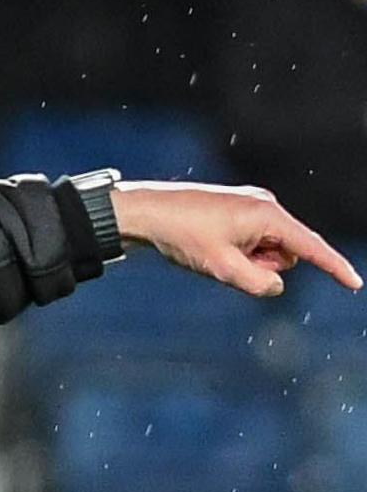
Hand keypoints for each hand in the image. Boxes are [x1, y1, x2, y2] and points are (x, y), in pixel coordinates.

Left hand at [111, 181, 363, 296]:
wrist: (146, 212)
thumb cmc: (183, 236)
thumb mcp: (222, 268)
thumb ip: (257, 283)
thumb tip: (276, 286)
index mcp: (268, 214)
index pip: (310, 247)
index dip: (333, 267)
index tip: (355, 284)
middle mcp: (266, 205)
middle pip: (286, 253)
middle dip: (264, 267)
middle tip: (224, 262)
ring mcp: (252, 206)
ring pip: (268, 250)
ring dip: (249, 261)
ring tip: (214, 252)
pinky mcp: (238, 211)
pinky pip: (251, 242)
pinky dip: (238, 253)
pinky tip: (210, 246)